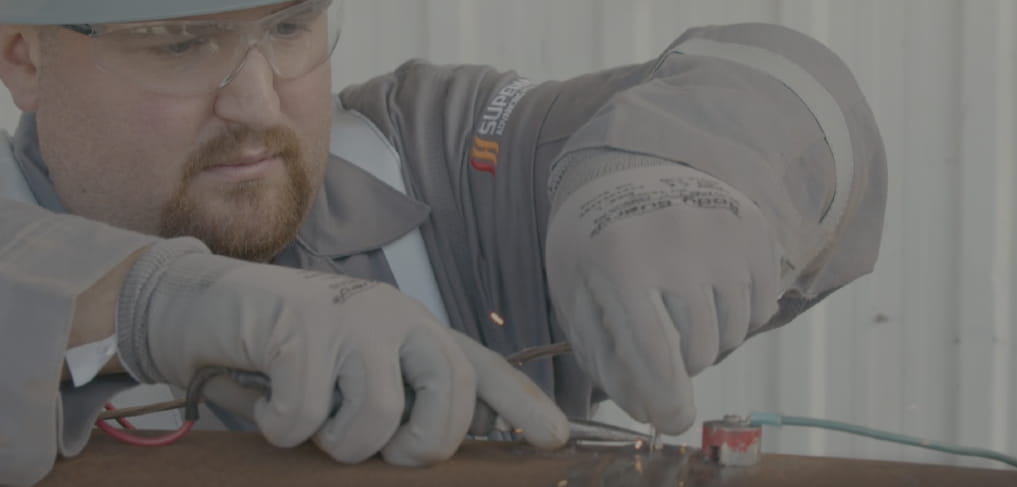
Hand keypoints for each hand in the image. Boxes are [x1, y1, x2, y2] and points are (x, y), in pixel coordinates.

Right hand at [117, 242, 567, 464]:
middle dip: (417, 446)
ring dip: (335, 442)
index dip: (520, 406)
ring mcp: (350, 317)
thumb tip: (427, 454)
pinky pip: (307, 414)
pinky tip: (264, 395)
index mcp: (410, 330)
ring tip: (306, 419)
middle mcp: (393, 316)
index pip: (479, 367)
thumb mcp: (344, 378)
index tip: (554, 440)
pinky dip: (279, 426)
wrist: (198, 302)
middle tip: (378, 451)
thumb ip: (390, 402)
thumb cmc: (279, 352)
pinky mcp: (302, 325)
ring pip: (376, 417)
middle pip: (447, 396)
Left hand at [545, 162, 781, 433]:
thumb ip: (604, 356)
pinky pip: (761, 307)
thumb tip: (647, 409)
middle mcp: (676, 242)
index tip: (670, 421)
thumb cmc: (594, 240)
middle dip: (680, 363)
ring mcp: (721, 231)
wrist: (627, 166)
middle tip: (662, 339)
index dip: (665, 400)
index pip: (654, 354)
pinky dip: (738, 316)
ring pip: (733, 332)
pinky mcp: (753, 227)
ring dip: (709, 340)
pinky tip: (709, 291)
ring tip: (681, 310)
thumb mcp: (576, 293)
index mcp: (620, 262)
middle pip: (699, 349)